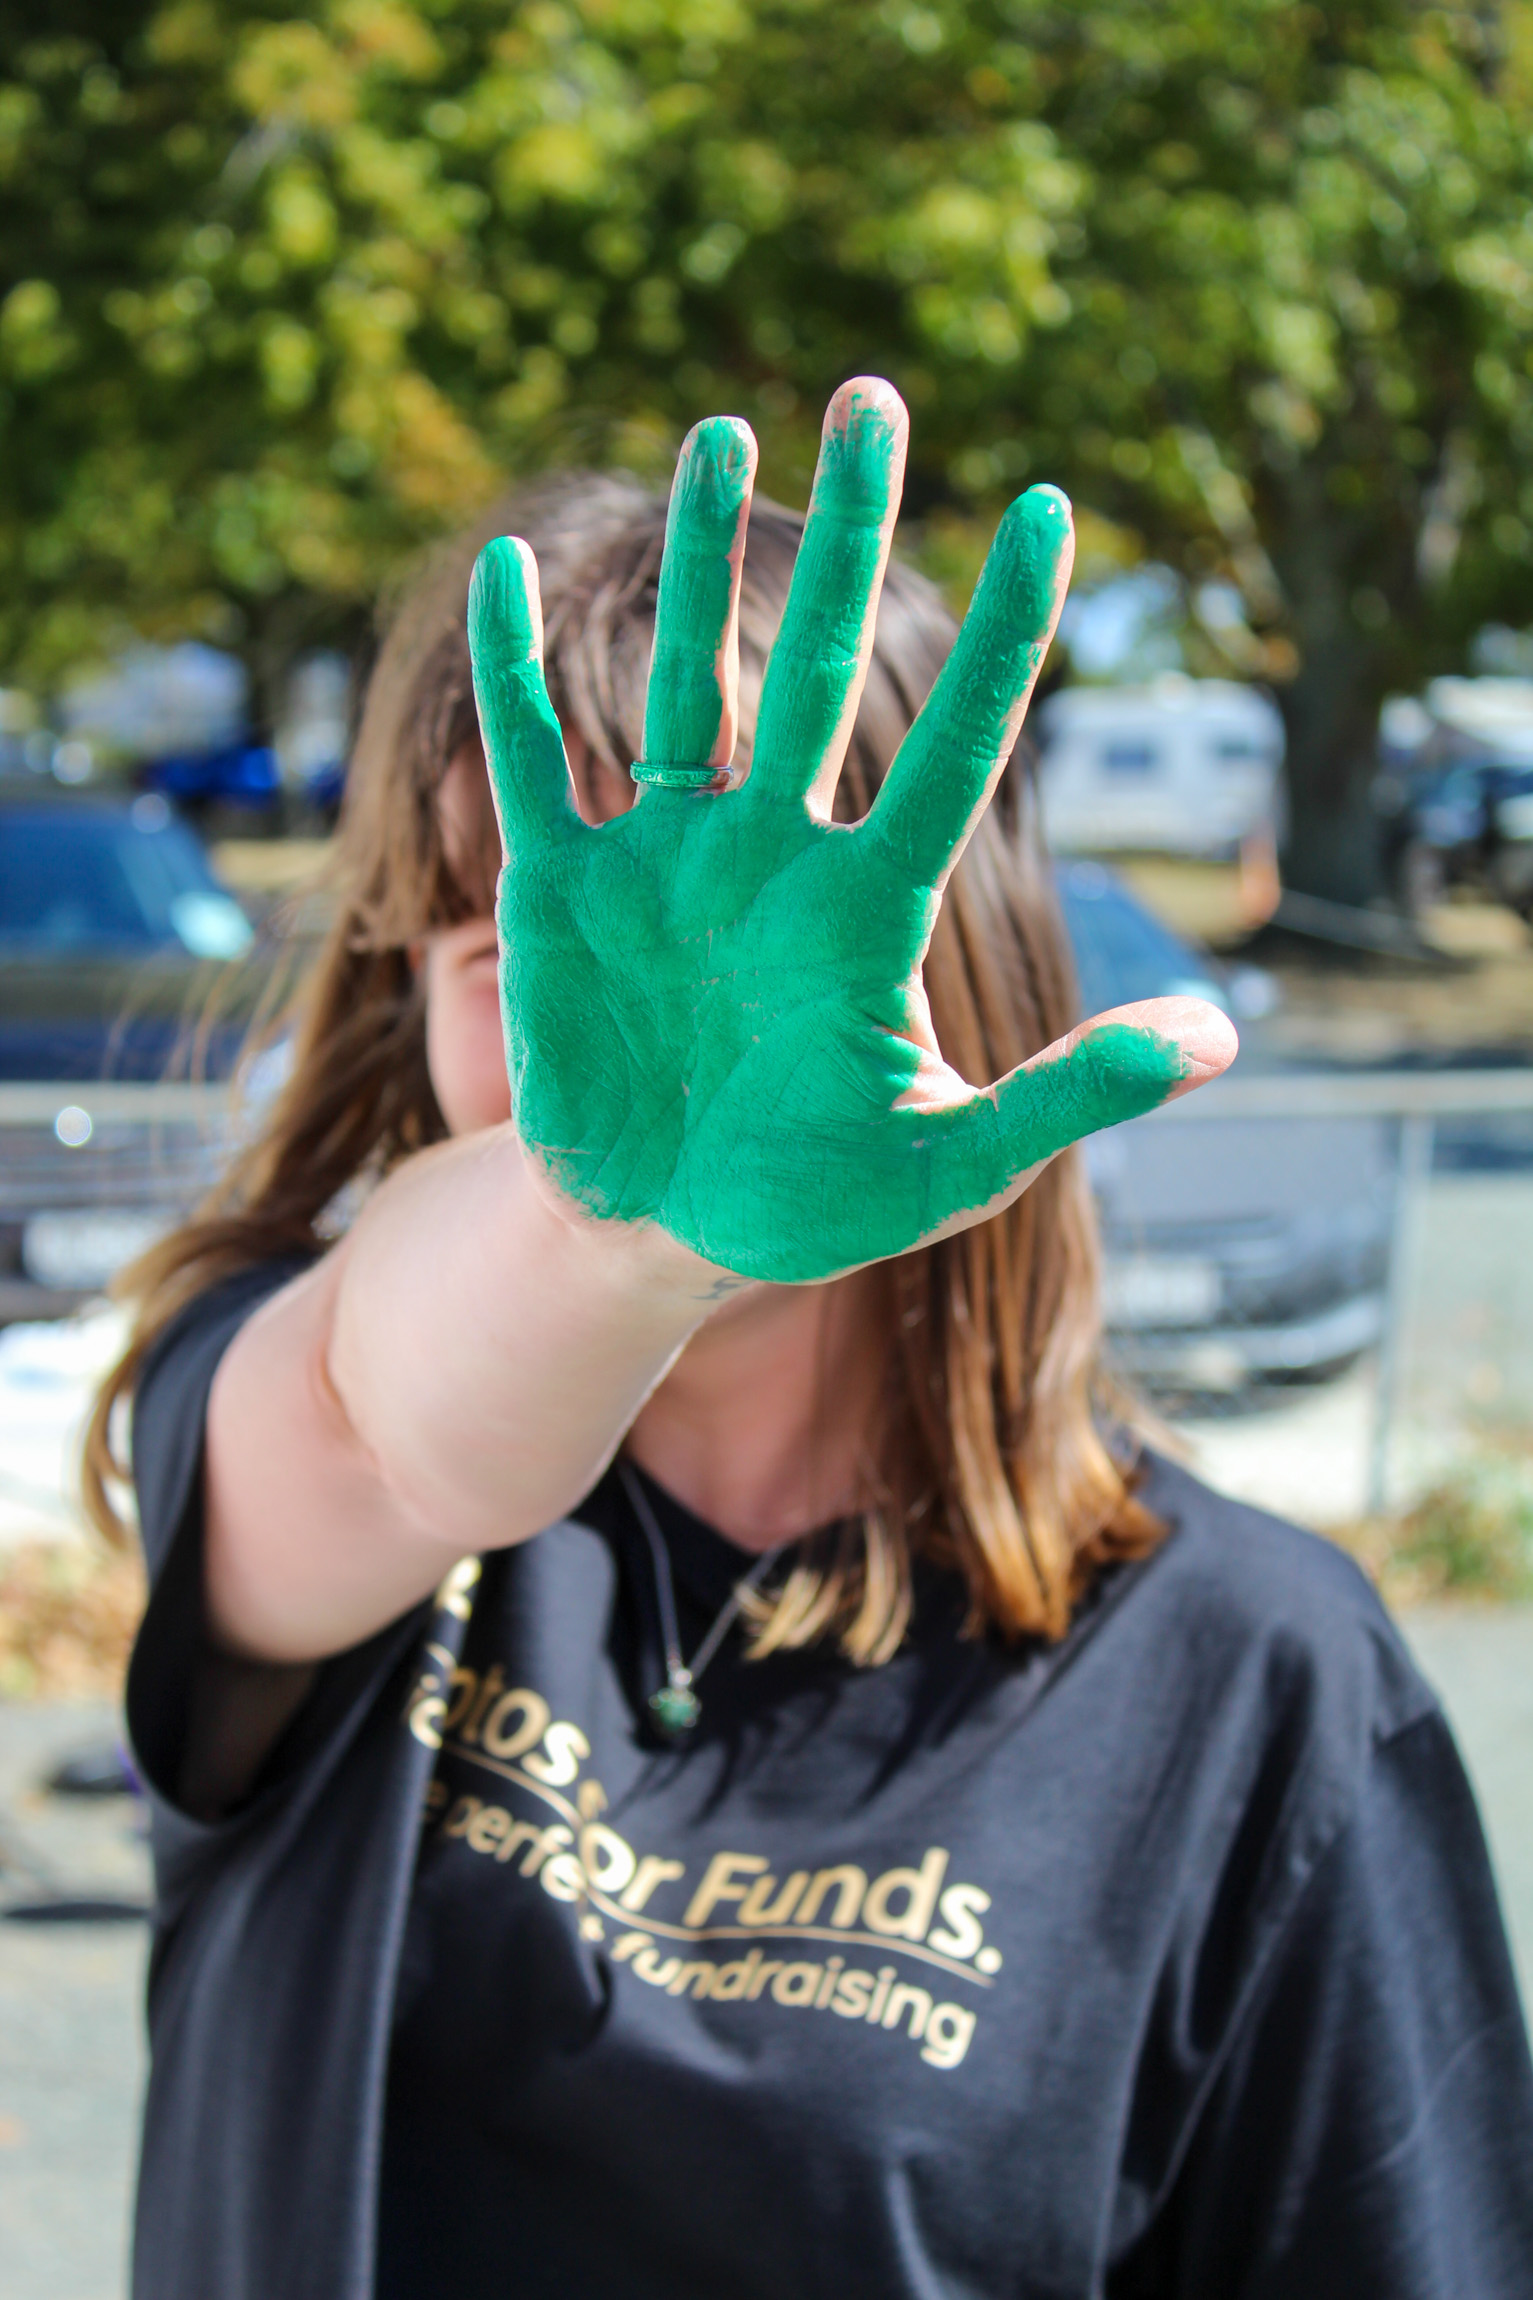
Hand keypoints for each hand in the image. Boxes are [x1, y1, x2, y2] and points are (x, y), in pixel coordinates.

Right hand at [469, 378, 1233, 1284]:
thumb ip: (1071, 1096)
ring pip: (686, 683)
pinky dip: (511, 674)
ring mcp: (665, 861)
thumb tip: (1220, 1037)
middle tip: (876, 396)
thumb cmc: (808, 1202)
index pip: (956, 745)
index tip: (1052, 508)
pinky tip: (502, 567)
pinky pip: (531, 762)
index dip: (1003, 634)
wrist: (657, 1237)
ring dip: (694, 558)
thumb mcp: (948, 1163)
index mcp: (869, 907)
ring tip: (725, 429)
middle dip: (848, 535)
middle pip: (815, 667)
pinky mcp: (562, 891)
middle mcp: (773, 854)